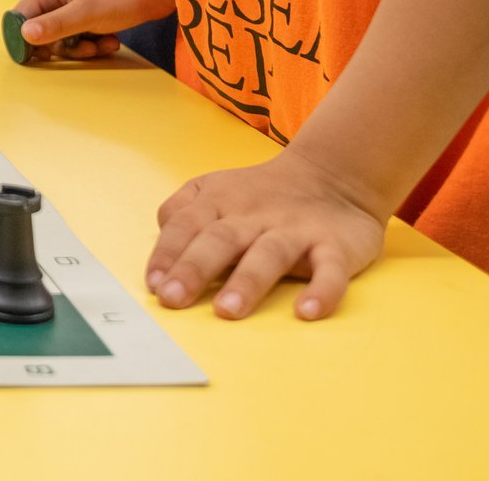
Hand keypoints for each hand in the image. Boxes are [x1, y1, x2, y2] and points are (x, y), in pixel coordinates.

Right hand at [12, 0, 174, 61]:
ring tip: (104, 44)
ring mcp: (74, 6)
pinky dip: (95, 43)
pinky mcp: (90, 15)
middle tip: (85, 49)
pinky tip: (112, 40)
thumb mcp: (86, 14)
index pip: (20, 17)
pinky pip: (81, 37)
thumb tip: (23, 34)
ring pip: (64, 38)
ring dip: (82, 48)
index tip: (38, 58)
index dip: (23, 39)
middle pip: (42, 32)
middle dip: (62, 47)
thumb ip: (54, 25)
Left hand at [147, 149, 388, 321]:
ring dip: (248, 282)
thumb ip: (181, 213)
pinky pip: (330, 269)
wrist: (331, 175)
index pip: (185, 225)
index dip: (167, 253)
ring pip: (269, 254)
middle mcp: (253, 216)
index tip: (154, 285)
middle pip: (220, 239)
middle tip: (173, 299)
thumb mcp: (213, 190)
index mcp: (219, 202)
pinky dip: (322, 290)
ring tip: (228, 311)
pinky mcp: (334, 245)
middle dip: (194, 269)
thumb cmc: (259, 194)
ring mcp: (294, 230)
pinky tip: (308, 312)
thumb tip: (160, 251)